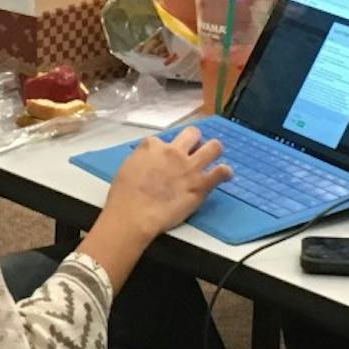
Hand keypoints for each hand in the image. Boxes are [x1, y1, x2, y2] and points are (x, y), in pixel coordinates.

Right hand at [103, 126, 231, 241]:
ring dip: (214, 150)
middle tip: (193, 151)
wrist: (134, 214)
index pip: (163, 139)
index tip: (165, 158)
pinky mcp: (200, 184)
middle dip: (194, 140)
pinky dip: (224, 173)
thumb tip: (149, 161)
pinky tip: (224, 175)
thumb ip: (142, 159)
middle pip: (192, 133)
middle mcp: (173, 151)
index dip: (165, 149)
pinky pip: (221, 172)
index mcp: (152, 145)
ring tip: (212, 157)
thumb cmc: (124, 195)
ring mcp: (189, 166)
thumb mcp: (127, 167)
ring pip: (213, 147)